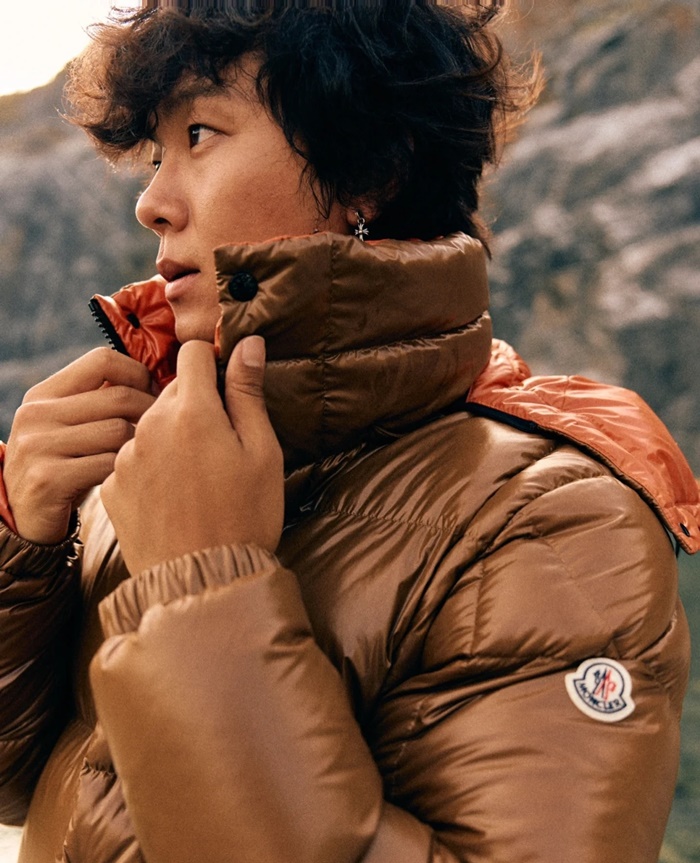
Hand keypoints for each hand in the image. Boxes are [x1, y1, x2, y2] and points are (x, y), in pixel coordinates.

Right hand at [4, 348, 154, 543]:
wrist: (25, 520)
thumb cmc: (67, 467)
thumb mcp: (71, 426)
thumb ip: (100, 401)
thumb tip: (159, 378)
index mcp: (43, 394)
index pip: (102, 360)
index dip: (138, 374)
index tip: (153, 396)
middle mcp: (36, 415)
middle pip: (119, 397)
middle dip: (151, 413)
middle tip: (163, 431)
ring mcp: (38, 446)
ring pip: (119, 430)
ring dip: (140, 446)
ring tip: (143, 457)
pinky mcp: (48, 479)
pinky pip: (109, 464)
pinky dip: (126, 471)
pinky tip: (127, 478)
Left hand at [101, 337, 283, 575]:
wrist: (202, 583)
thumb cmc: (245, 516)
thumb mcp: (262, 452)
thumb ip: (247, 393)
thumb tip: (248, 344)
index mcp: (192, 411)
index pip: (192, 354)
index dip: (212, 363)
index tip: (225, 387)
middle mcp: (150, 426)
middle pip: (171, 391)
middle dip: (195, 405)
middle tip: (221, 447)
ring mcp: (125, 457)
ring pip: (150, 426)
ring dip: (171, 437)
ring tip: (197, 480)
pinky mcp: (111, 487)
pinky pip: (133, 460)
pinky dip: (151, 468)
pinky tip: (173, 498)